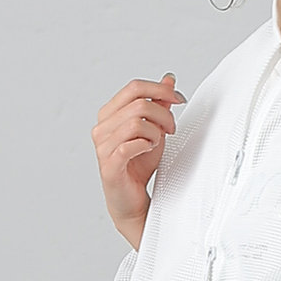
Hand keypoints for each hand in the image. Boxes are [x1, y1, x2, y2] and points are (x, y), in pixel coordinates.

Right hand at [93, 75, 186, 249]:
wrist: (132, 200)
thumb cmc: (138, 166)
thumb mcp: (154, 130)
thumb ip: (158, 105)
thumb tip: (168, 79)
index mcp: (109, 114)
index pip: (134, 88)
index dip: (160, 90)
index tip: (179, 99)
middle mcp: (101, 127)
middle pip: (138, 103)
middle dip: (163, 114)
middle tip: (172, 129)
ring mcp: (103, 146)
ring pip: (136, 122)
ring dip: (155, 132)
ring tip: (158, 143)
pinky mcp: (109, 165)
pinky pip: (130, 145)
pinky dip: (146, 145)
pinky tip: (150, 150)